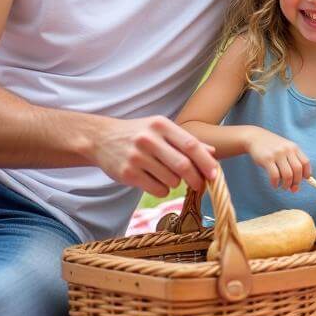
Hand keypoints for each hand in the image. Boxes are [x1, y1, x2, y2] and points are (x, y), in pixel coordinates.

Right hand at [92, 115, 218, 196]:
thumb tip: (212, 152)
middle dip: (195, 179)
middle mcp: (149, 139)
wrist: (100, 138)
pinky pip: (157, 189)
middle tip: (199, 185)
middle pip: (182, 165)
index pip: (190, 145)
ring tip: (168, 176)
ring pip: (171, 180)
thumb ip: (185, 140)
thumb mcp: (160, 129)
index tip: (215, 174)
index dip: (206, 161)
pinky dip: (163, 190)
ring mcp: (137, 157)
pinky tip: (155, 181)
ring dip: (176, 183)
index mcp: (161, 125)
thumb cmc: (138, 133)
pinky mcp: (127, 174)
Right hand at [245, 129, 309, 190]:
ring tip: (283, 186)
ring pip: (288, 175)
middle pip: (298, 170)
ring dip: (286, 185)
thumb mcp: (284, 151)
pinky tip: (274, 185)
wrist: (255, 137)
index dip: (306, 174)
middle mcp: (287, 150)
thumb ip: (291, 166)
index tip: (302, 180)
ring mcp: (277, 154)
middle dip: (296, 182)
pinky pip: (275, 176)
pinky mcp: (267, 159)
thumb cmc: (272, 148)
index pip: (305, 162)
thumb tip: (295, 188)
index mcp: (294, 147)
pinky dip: (276, 184)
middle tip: (291, 187)